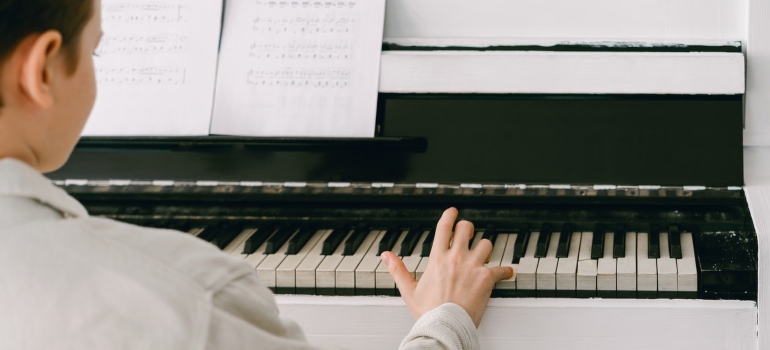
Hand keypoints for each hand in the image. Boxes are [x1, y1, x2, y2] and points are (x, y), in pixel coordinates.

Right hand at [381, 207, 513, 327]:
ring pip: (486, 244)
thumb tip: (386, 256)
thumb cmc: (428, 312)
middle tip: (468, 233)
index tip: (453, 212)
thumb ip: (398, 269)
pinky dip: (505, 271)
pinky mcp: (486, 278)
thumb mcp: (409, 290)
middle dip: (468, 229)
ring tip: (483, 255)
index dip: (450, 215)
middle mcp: (456, 258)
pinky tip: (507, 272)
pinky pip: (501, 269)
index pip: (444, 227)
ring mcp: (473, 267)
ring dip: (485, 249)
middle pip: (466, 228)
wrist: (445, 327)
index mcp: (438, 259)